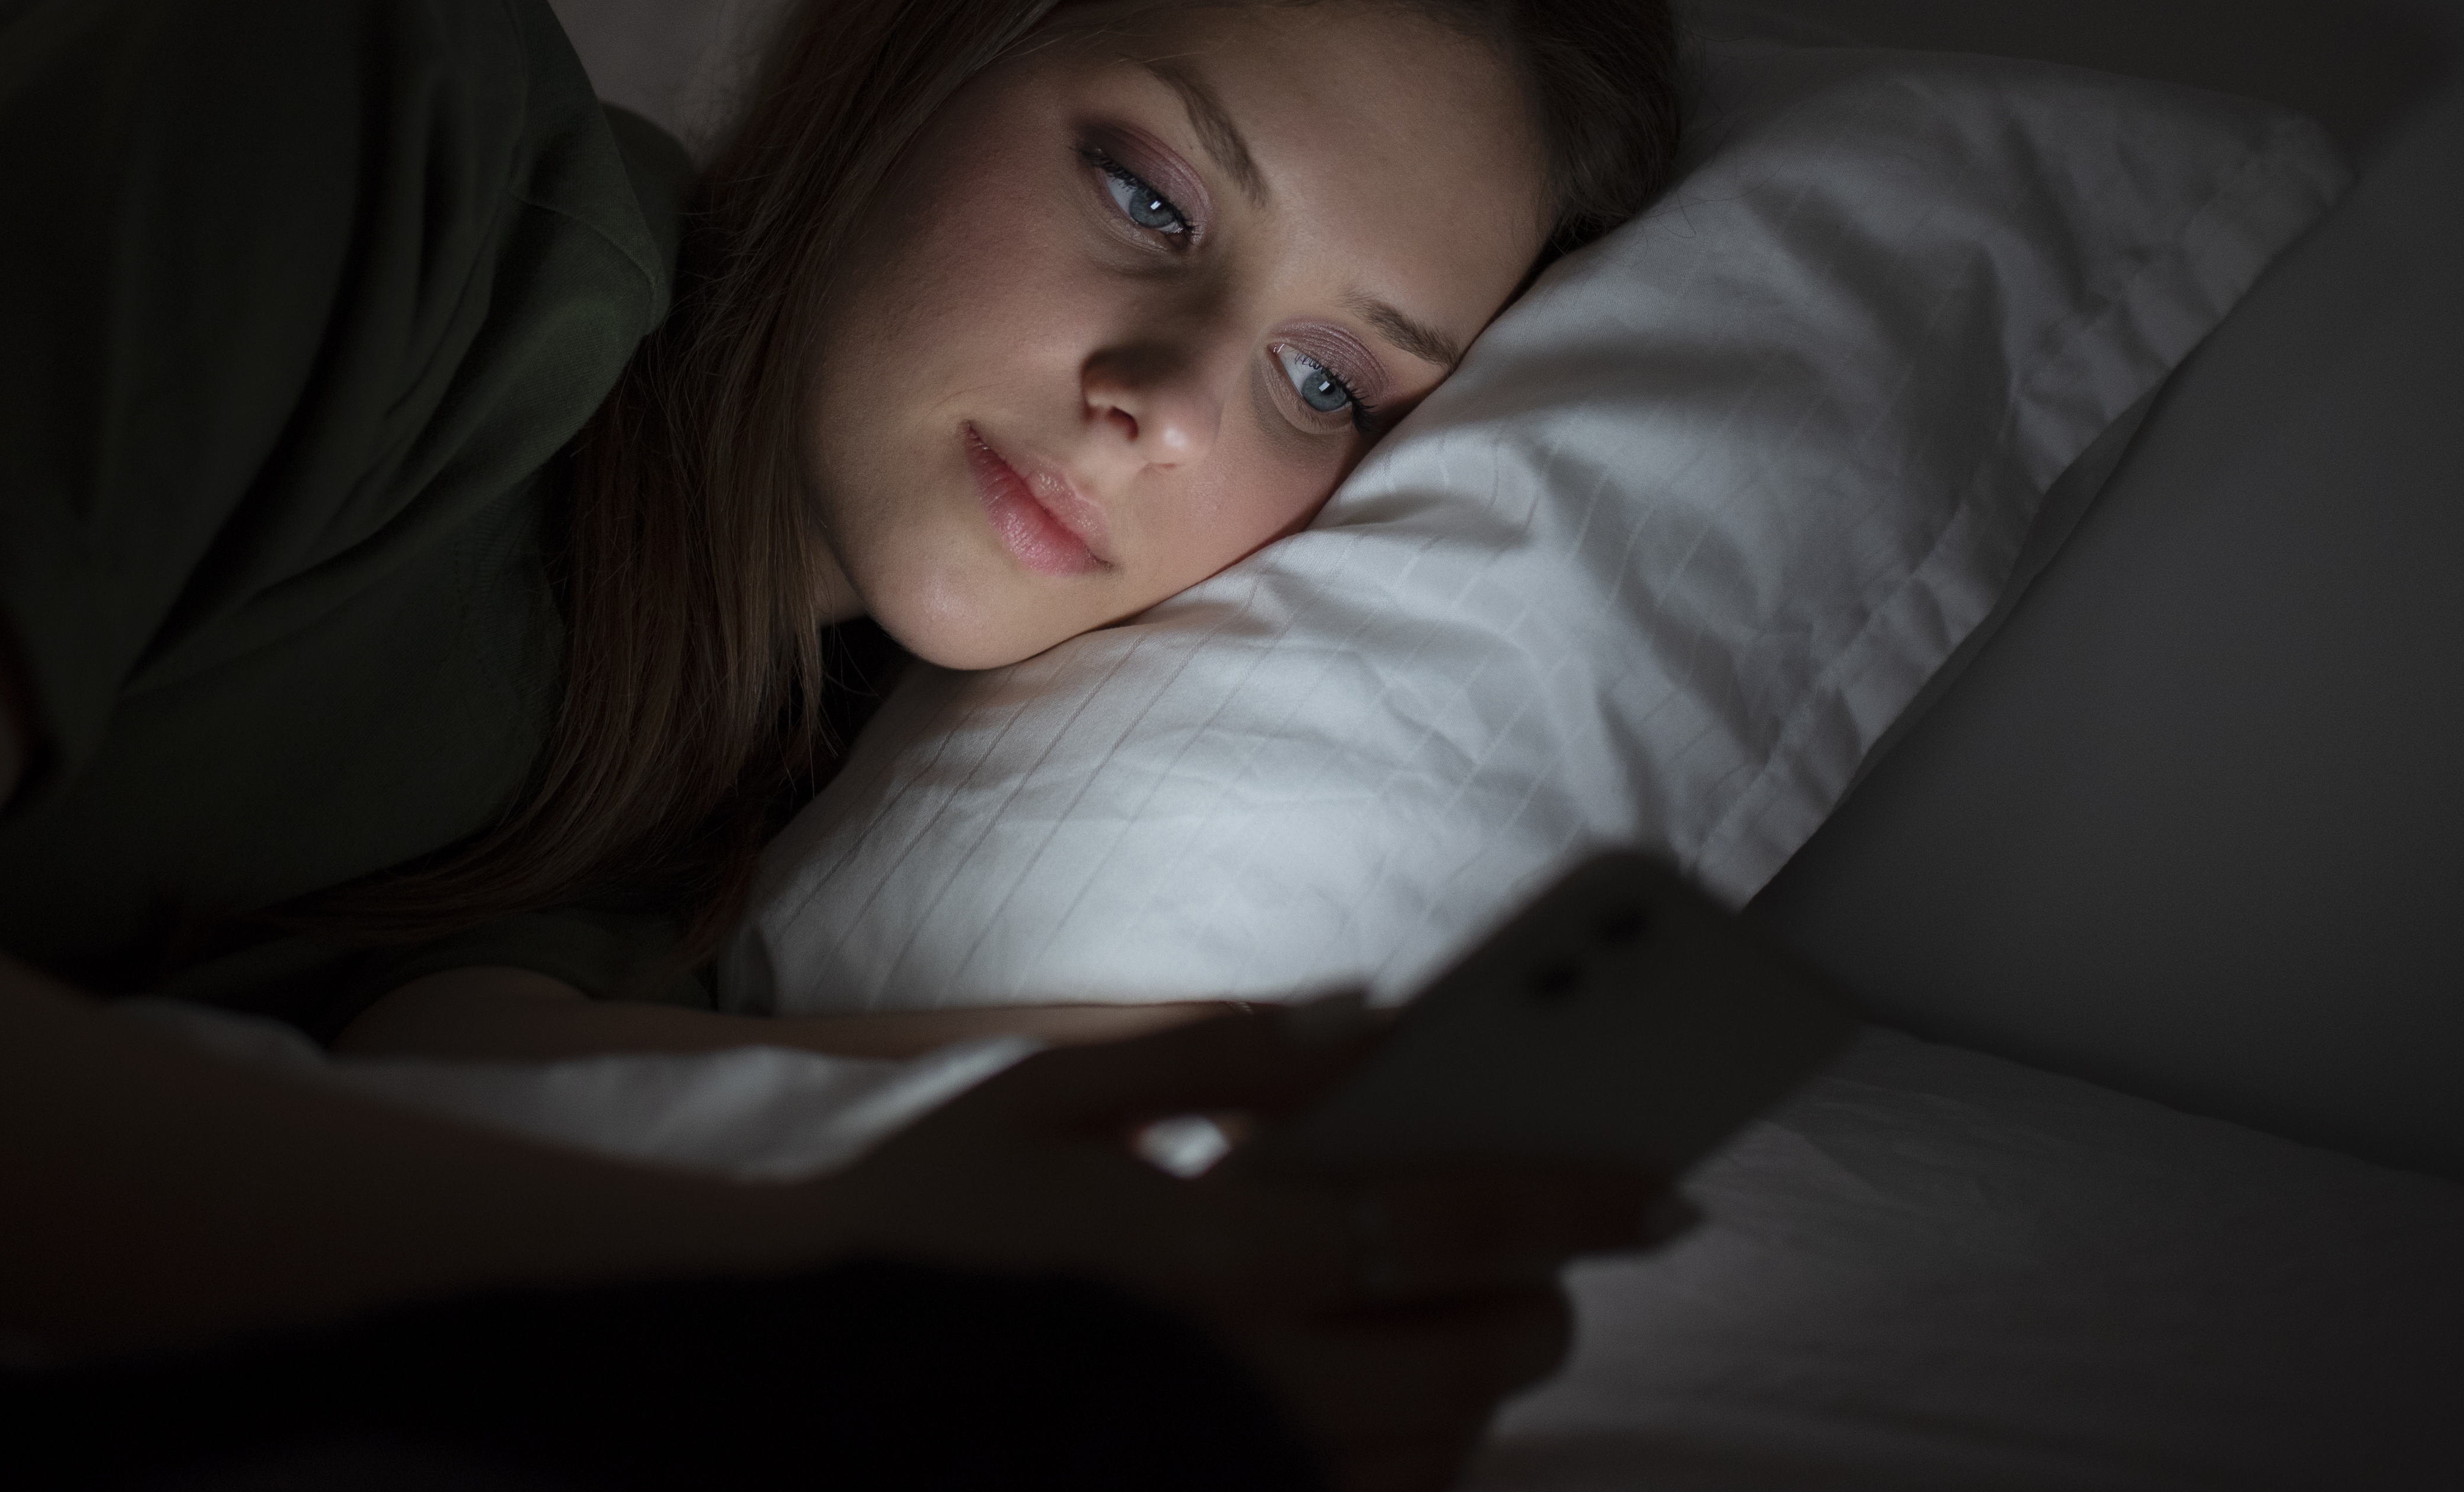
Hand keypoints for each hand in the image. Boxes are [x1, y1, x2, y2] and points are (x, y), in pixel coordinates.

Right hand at [811, 1009, 1684, 1491]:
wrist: (798, 1385)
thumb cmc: (926, 1222)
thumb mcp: (1050, 1095)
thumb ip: (1216, 1052)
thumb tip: (1364, 1017)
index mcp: (1209, 1254)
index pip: (1447, 1222)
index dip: (1573, 1200)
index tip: (1665, 1185)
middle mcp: (1241, 1387)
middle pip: (1473, 1361)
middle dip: (1537, 1303)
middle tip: (1541, 1262)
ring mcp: (1229, 1474)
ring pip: (1434, 1460)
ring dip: (1474, 1391)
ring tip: (1454, 1326)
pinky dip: (1404, 1464)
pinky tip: (1379, 1411)